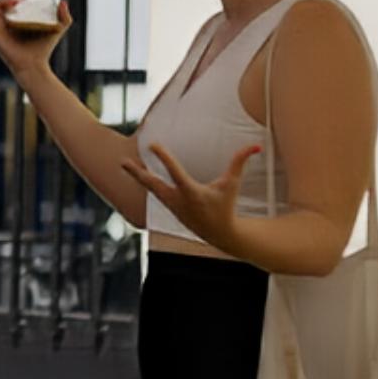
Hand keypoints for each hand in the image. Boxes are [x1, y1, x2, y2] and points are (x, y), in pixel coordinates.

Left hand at [122, 143, 259, 251]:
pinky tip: (139, 175)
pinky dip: (147, 184)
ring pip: (151, 189)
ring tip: (126, 164)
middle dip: (136, 173)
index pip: (174, 171)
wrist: (221, 234)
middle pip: (152, 184)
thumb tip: (256, 145)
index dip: (163, 157)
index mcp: (191, 192)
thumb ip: (240, 163)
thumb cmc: (226, 206)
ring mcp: (172, 206)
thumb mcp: (232, 184)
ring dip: (138, 176)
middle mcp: (177, 200)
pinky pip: (156, 194)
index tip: (152, 144)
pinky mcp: (171, 209)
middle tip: (121, 161)